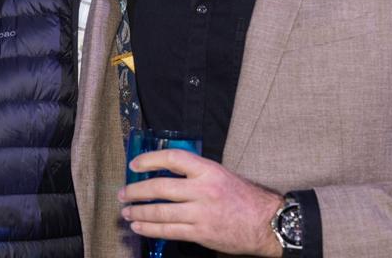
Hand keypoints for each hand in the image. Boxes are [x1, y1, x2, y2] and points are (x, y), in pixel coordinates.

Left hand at [118, 148, 284, 256]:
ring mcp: (201, 213)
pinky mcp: (201, 233)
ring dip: (139, 212)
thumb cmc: (245, 198)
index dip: (149, 160)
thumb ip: (196, 173)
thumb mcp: (222, 175)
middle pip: (160, 188)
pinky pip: (169, 231)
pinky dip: (151, 229)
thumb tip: (166, 173)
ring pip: (161, 212)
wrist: (268, 223)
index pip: (172, 159)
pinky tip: (140, 227)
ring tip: (127, 212)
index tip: (134, 165)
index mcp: (208, 171)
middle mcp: (203, 190)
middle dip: (136, 191)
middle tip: (123, 193)